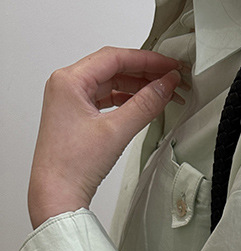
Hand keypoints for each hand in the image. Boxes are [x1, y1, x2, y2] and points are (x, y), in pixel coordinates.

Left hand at [27, 47, 188, 228]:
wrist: (57, 192)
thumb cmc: (72, 164)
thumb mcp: (116, 131)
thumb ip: (145, 105)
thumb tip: (166, 86)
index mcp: (69, 80)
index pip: (114, 58)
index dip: (147, 60)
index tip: (171, 65)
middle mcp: (67, 86)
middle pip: (113, 68)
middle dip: (145, 73)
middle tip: (172, 78)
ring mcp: (71, 101)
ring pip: (111, 83)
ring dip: (138, 87)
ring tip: (164, 93)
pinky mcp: (77, 116)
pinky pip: (106, 99)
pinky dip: (127, 100)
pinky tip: (144, 105)